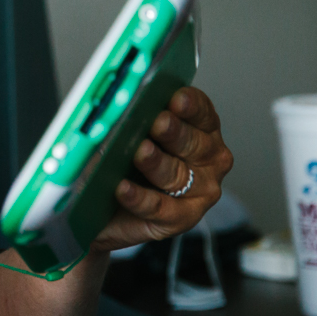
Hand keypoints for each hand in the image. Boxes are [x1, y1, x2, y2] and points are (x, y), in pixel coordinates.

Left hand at [90, 86, 233, 252]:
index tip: (176, 98)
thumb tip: (114, 108)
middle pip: (194, 142)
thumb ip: (127, 120)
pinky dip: (139, 197)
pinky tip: (122, 188)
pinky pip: (160, 207)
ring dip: (157, 163)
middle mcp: (208, 158)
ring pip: (178, 174)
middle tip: (158, 122)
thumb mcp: (124, 135)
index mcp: (200, 130)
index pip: (201, 112)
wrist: (108, 210)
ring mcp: (200, 190)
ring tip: (139, 152)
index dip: (189, 104)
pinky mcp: (182, 217)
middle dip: (174, 131)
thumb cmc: (123, 164)